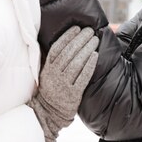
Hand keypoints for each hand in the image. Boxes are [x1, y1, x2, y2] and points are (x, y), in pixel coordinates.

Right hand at [28, 26, 98, 141]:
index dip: (67, 36)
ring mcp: (63, 85)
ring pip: (76, 63)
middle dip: (80, 39)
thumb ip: (52, 60)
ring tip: (95, 40)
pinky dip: (89, 65)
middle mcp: (54, 75)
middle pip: (68, 53)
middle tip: (90, 31)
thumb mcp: (46, 73)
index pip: (57, 48)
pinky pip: (82, 77)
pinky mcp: (73, 94)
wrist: (48, 113)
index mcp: (47, 68)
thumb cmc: (50, 89)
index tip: (77, 28)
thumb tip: (63, 41)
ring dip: (86, 49)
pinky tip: (95, 55)